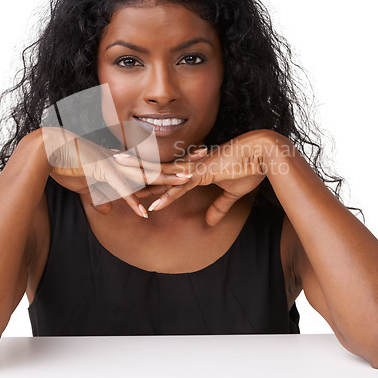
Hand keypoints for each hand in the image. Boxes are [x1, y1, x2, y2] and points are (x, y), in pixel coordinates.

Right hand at [37, 127, 193, 218]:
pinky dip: (131, 201)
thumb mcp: (87, 185)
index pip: (154, 162)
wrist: (47, 150)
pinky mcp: (99, 173)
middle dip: (181, 162)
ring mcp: (113, 167)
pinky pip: (118, 190)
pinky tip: (144, 212)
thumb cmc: (66, 164)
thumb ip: (101, 197)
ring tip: (187, 182)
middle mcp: (122, 163)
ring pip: (145, 174)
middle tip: (204, 157)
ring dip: (166, 179)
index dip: (174, 162)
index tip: (192, 157)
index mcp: (122, 163)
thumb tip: (109, 212)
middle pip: (158, 163)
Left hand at [114, 130, 276, 224]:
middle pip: (156, 171)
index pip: (165, 174)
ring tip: (121, 184)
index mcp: (193, 169)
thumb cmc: (249, 168)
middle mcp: (189, 168)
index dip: (148, 177)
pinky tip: (153, 207)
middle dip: (135, 173)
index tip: (132, 178)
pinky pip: (180, 189)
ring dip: (142, 182)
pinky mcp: (203, 175)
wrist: (263, 154)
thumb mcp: (232, 193)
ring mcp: (193, 170)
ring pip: (162, 177)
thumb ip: (219, 208)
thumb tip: (210, 223)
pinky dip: (166, 199)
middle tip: (114, 171)